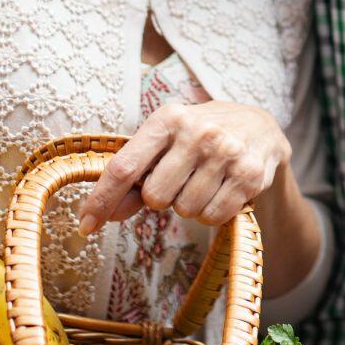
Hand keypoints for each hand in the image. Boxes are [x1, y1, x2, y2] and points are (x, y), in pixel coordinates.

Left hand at [76, 101, 290, 233]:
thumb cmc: (199, 136)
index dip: (101, 199)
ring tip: (203, 182)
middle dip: (161, 198)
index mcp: (168, 118)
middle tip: (179, 180)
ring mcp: (226, 153)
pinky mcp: (249, 175)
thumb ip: (135, 175)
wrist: (259, 127)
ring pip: (185, 210)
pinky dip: (212, 213)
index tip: (85, 225)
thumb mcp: (165, 142)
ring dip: (189, 206)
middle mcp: (198, 132)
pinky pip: (213, 217)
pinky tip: (221, 191)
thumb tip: (102, 214)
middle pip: (155, 197)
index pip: (124, 167)